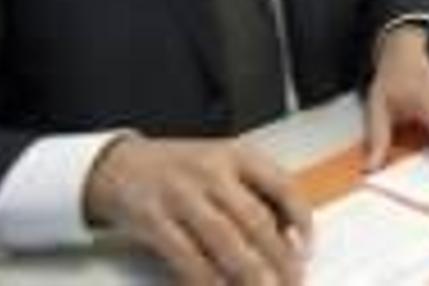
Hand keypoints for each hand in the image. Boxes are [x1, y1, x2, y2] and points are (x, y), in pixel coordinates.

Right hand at [82, 134, 310, 283]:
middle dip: (279, 257)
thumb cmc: (181, 170)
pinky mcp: (154, 220)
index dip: (301, 218)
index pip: (281, 184)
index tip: (309, 248)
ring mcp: (181, 195)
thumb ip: (256, 193)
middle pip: (254, 219)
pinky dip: (207, 279)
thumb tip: (290, 235)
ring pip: (224, 239)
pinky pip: (186, 257)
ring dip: (249, 272)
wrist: (119, 165)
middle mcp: (212, 172)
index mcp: (237, 155)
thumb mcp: (224, 166)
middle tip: (293, 281)